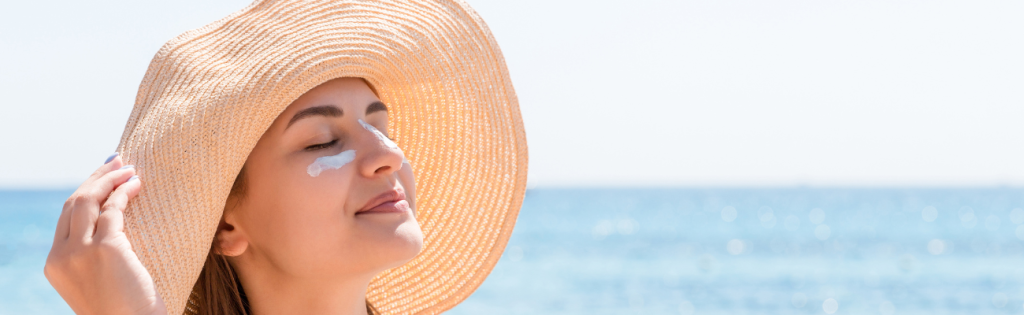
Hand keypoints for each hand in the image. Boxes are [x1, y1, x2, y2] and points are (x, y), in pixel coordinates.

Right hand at [44, 153, 166, 314]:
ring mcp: (81, 252)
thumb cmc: (124, 310)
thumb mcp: (96, 281)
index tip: (102, 176)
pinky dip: (124, 192)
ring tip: (131, 169)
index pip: (65, 217)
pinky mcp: (106, 248)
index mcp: (54, 265)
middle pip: (74, 203)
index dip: (84, 192)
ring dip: (110, 179)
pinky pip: (113, 209)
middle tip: (117, 161)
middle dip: (96, 178)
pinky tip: (137, 185)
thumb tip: (110, 220)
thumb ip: (91, 255)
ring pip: (90, 200)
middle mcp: (62, 256)